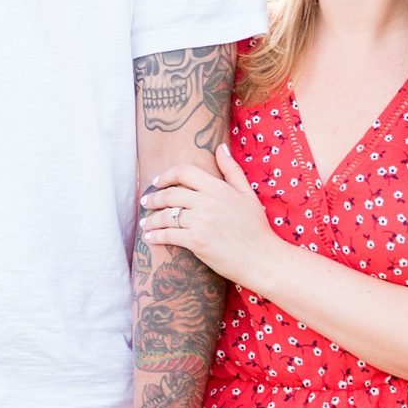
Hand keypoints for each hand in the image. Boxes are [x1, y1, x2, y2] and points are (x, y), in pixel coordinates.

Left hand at [138, 145, 277, 285]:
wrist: (262, 259)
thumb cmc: (256, 228)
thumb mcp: (247, 194)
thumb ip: (232, 170)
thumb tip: (220, 148)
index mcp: (219, 188)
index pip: (184, 172)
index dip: (166, 175)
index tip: (157, 182)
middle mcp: (208, 202)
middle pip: (170, 194)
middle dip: (153, 198)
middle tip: (146, 202)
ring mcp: (201, 222)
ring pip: (166, 216)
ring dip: (151, 219)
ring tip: (146, 222)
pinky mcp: (196, 242)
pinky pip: (169, 235)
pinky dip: (156, 236)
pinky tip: (150, 237)